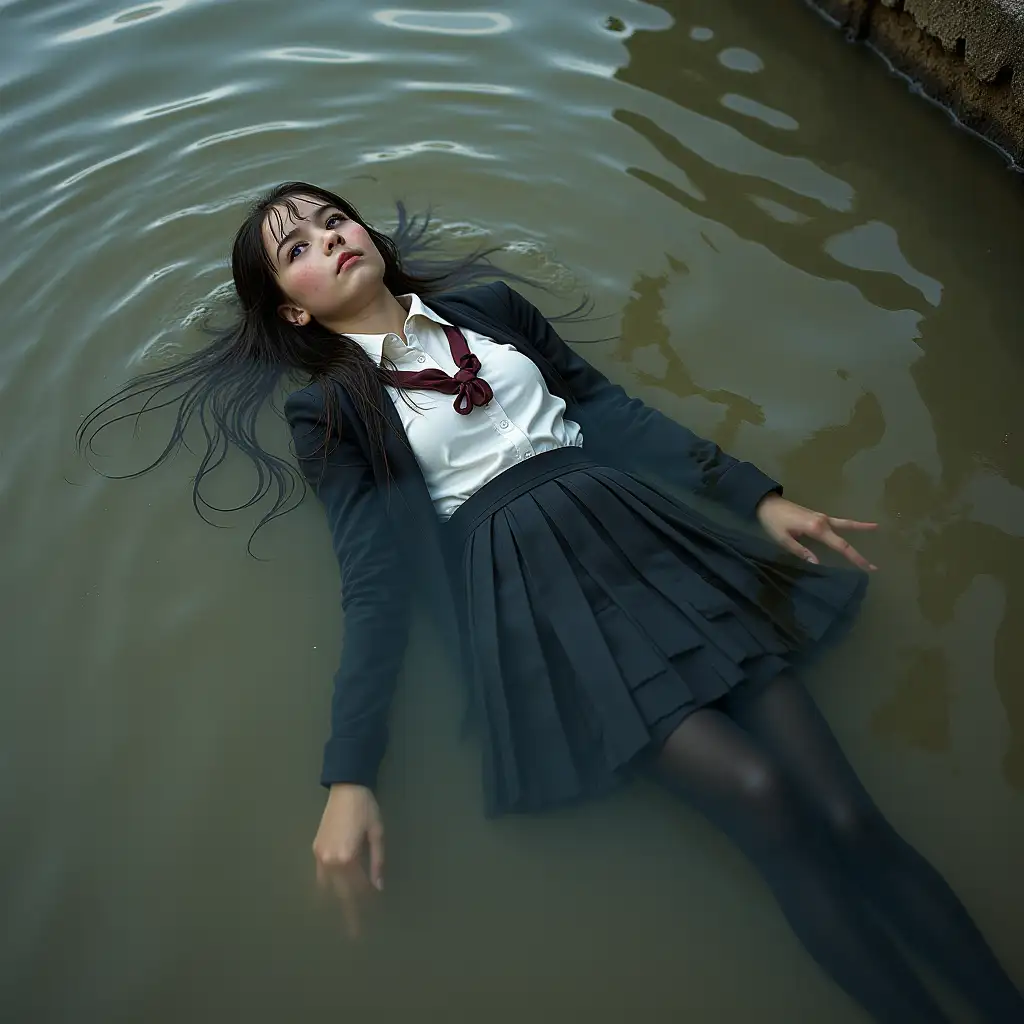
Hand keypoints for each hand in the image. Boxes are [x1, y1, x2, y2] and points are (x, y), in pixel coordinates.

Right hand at [313, 783, 384, 936]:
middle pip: (341, 894)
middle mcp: (330, 861)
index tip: (374, 916)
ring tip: (343, 920)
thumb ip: (377, 861)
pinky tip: (331, 899)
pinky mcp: (315, 850)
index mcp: (348, 857)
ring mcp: (320, 856)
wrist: (346, 788)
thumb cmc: (366, 809)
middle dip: (349, 914)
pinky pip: (320, 877)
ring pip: (327, 889)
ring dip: (336, 904)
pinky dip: (326, 889)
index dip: (366, 903)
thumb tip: (378, 887)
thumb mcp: (377, 834)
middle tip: (355, 935)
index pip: (358, 888)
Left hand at [755, 493, 877, 570]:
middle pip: (846, 538)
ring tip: (877, 528)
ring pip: (845, 525)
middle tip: (875, 566)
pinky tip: (855, 527)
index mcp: (816, 528)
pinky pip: (838, 521)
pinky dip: (849, 524)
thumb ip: (800, 551)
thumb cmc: (773, 522)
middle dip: (859, 553)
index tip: (868, 567)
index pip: (840, 546)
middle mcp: (824, 521)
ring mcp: (822, 517)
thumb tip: (818, 563)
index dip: (855, 558)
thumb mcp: (783, 539)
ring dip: (860, 528)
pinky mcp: (818, 517)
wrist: (767, 503)